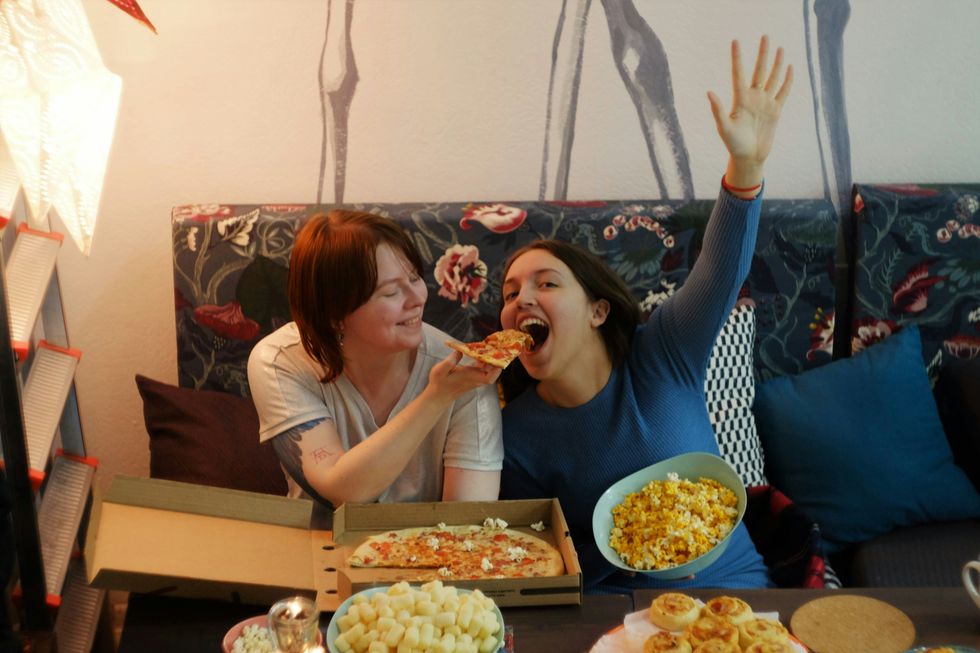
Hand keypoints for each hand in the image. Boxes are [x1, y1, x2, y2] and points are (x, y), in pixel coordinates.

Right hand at [427, 351, 500, 400]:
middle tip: (496, 346)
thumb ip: (450, 361)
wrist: (438, 396)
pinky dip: (484, 361)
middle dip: (496, 359)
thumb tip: (459, 350)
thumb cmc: (439, 383)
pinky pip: (483, 369)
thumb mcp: (440, 370)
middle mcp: (475, 379)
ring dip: (490, 359)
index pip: (489, 378)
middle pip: (492, 372)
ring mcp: (475, 378)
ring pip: (488, 370)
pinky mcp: (473, 377)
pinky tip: (481, 352)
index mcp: (469, 377)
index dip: (496, 370)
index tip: (498, 358)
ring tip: (490, 346)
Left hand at [707, 36, 792, 188]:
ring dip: (776, 63)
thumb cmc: (733, 144)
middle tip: (765, 36)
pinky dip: (788, 80)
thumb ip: (718, 110)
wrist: (749, 157)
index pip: (738, 73)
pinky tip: (790, 68)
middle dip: (762, 54)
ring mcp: (765, 103)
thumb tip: (709, 92)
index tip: (736, 41)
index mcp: (739, 99)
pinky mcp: (776, 110)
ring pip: (773, 78)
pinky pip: (784, 92)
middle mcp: (753, 97)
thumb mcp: (724, 128)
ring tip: (779, 48)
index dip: (737, 58)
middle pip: (759, 70)